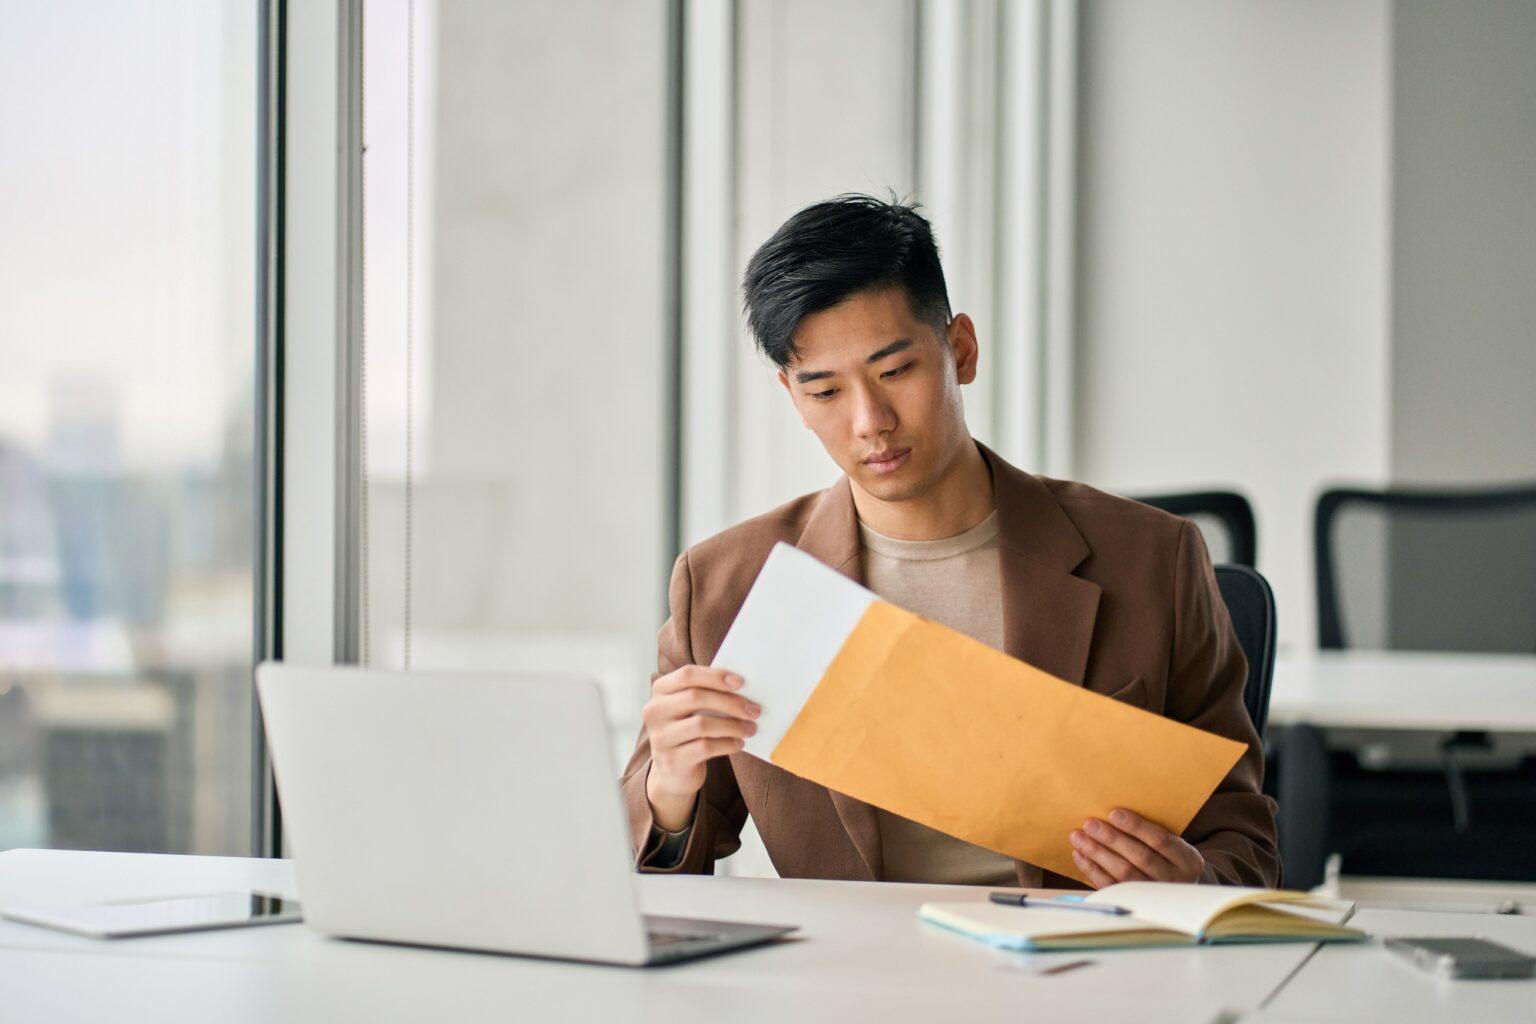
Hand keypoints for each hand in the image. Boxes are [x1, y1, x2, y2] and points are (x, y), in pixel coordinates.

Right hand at [642, 665, 760, 830]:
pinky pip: (704, 747)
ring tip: (750, 729)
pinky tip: (738, 743)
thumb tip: (742, 687)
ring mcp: (660, 737)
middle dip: (730, 702)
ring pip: (702, 724)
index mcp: (660, 690)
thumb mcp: (690, 709)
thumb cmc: (689, 730)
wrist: (673, 771)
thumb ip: (707, 693)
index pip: (687, 675)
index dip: (715, 676)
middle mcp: (654, 711)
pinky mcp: (671, 760)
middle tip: (754, 710)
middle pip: (695, 698)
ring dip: (733, 726)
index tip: (740, 682)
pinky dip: (727, 744)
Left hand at [1069, 808, 1204, 885]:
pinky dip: (1092, 870)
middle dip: (1112, 839)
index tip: (1113, 813)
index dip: (1136, 827)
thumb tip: (1114, 813)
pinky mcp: (1136, 905)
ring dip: (1097, 854)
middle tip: (1089, 824)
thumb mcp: (1174, 847)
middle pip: (1140, 858)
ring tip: (1078, 837)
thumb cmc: (1169, 860)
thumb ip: (1153, 835)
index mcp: (1188, 861)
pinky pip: (1111, 888)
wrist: (1180, 895)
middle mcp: (1175, 881)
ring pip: (1124, 874)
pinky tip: (1080, 855)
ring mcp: (1156, 897)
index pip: (1161, 841)